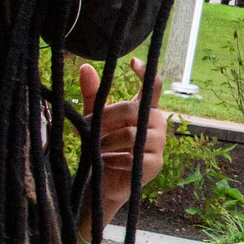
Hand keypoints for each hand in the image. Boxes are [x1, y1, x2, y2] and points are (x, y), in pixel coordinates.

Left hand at [79, 59, 168, 222]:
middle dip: (106, 118)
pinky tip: (104, 162)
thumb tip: (85, 67)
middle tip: (85, 125)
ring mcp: (159, 144)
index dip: (145, 73)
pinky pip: (131, 157)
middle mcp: (156, 123)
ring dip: (106, 141)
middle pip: (133, 109)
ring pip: (130, 135)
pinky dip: (112, 159)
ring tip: (94, 148)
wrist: (104, 183)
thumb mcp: (95, 119)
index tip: (132, 61)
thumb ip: (93, 95)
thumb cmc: (102, 147)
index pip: (153, 86)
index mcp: (145, 109)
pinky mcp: (154, 165)